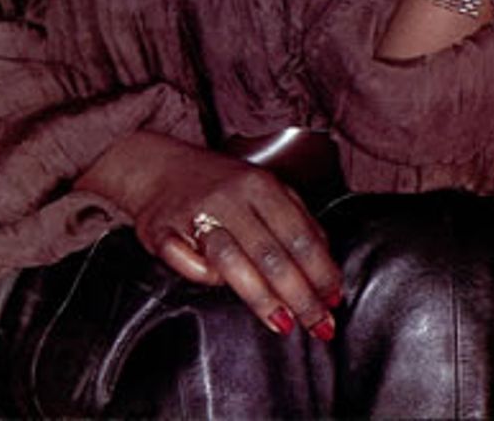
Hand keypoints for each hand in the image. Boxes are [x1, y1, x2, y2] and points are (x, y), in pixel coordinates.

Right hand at [95, 134, 342, 340]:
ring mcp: (195, 212)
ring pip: (231, 261)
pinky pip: (187, 264)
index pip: (299, 234)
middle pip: (271, 253)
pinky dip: (203, 278)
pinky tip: (219, 289)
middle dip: (300, 295)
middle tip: (318, 326)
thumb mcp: (263, 188)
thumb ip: (294, 218)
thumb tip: (325, 260)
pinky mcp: (162, 230)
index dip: (320, 271)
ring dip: (261, 297)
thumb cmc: (219, 185)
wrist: (158, 166)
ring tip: (282, 323)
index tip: (334, 300)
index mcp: (260, 185)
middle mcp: (230, 197)